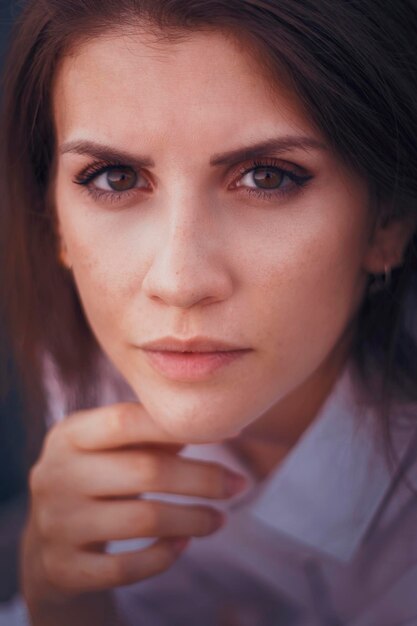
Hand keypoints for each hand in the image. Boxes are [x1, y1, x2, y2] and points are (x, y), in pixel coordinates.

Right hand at [21, 402, 247, 610]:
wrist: (46, 539)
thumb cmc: (97, 476)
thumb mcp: (111, 447)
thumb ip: (153, 433)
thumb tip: (217, 423)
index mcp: (69, 434)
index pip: (127, 420)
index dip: (180, 424)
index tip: (230, 431)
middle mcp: (56, 475)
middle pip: (146, 471)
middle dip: (203, 479)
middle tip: (239, 485)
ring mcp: (56, 523)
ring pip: (143, 520)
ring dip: (194, 520)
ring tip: (220, 519)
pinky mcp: (63, 568)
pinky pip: (127, 568)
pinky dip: (164, 556)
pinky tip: (184, 544)